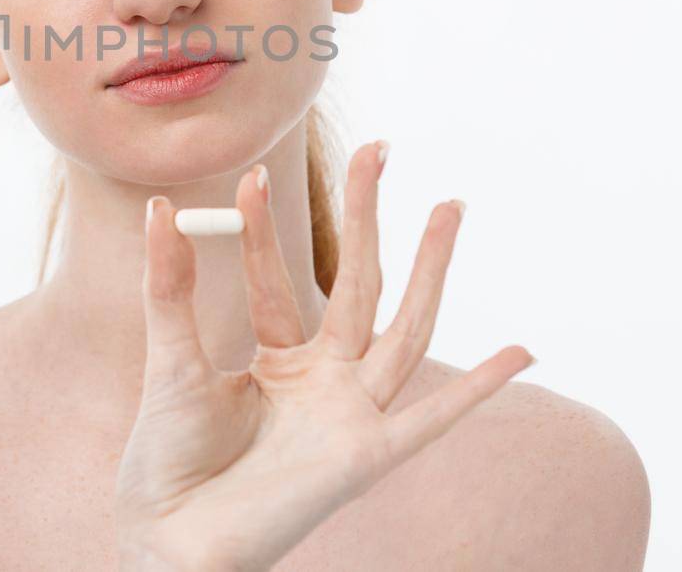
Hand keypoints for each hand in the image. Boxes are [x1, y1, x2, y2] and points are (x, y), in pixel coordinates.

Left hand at [114, 142, 533, 570]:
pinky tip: (521, 353)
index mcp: (277, 361)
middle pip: (358, 283)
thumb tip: (160, 209)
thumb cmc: (165, 460)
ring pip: (402, 326)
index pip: (279, 277)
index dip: (262, 229)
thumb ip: (171, 288)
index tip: (252, 174)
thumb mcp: (170, 359)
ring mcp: (348, 414)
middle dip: (368, 217)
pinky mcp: (365, 455)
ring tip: (450, 205)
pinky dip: (479, 390)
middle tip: (381, 149)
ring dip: (430, 267)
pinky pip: (432, 419)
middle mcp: (322, 381)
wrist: (169, 537)